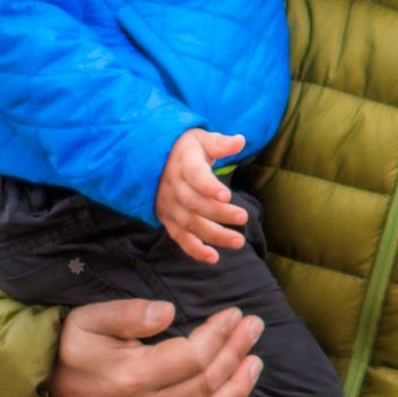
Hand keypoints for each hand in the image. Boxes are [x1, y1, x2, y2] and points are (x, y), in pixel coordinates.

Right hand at [48, 299, 263, 396]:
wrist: (44, 388)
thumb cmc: (70, 346)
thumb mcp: (90, 318)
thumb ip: (130, 314)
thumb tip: (168, 312)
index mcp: (131, 377)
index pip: (193, 357)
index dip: (220, 335)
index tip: (235, 314)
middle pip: (206, 383)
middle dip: (237, 353)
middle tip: (255, 326)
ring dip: (239, 387)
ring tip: (257, 361)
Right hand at [155, 129, 248, 262]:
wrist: (153, 158)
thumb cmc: (185, 148)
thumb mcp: (201, 139)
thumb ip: (220, 143)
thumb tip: (241, 141)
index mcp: (182, 162)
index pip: (194, 175)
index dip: (209, 186)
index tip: (226, 195)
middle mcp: (172, 185)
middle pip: (195, 203)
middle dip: (219, 213)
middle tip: (243, 217)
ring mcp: (168, 204)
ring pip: (190, 223)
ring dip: (214, 234)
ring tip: (238, 241)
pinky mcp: (167, 218)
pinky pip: (179, 237)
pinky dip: (194, 249)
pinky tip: (213, 257)